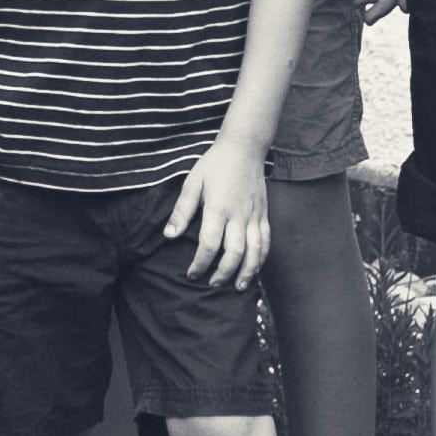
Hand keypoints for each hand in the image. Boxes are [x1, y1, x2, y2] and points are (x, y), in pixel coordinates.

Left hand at [166, 134, 271, 288]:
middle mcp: (239, 215)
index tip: (192, 273)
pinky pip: (266, 241)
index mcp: (218, 208)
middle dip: (223, 273)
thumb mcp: (193, 182)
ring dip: (247, 272)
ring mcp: (254, 215)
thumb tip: (168, 235)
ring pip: (255, 251)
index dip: (200, 263)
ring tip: (237, 287)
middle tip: (212, 283)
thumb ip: (182, 210)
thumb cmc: (215, 164)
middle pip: (235, 253)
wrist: (244, 147)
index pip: (210, 244)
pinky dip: (261, 258)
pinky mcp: (264, 214)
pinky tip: (255, 269)